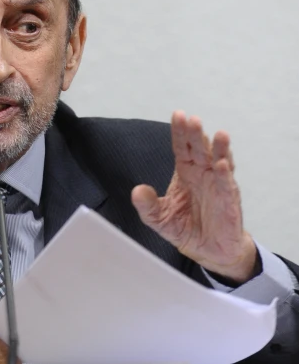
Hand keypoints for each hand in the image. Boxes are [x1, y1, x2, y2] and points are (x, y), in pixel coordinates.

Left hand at [131, 111, 257, 282]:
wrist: (209, 250)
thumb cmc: (186, 227)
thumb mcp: (160, 218)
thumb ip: (147, 206)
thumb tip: (136, 191)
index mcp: (185, 171)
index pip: (181, 147)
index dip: (180, 132)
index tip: (178, 115)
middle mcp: (202, 172)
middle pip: (199, 148)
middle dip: (196, 134)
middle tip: (193, 120)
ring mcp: (217, 184)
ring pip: (219, 160)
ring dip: (219, 147)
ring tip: (220, 134)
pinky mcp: (229, 200)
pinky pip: (227, 184)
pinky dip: (226, 174)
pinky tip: (223, 164)